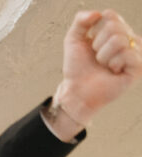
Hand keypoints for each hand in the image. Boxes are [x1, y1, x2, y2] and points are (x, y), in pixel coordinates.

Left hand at [55, 9, 140, 127]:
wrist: (76, 90)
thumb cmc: (77, 67)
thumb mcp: (73, 39)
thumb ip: (80, 20)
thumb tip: (97, 13)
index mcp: (117, 31)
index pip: (110, 15)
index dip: (95, 29)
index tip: (91, 44)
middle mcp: (129, 40)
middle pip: (114, 27)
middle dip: (98, 44)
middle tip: (97, 58)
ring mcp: (136, 53)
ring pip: (120, 40)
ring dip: (103, 55)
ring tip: (104, 65)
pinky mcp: (139, 67)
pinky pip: (128, 54)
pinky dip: (114, 63)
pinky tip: (113, 71)